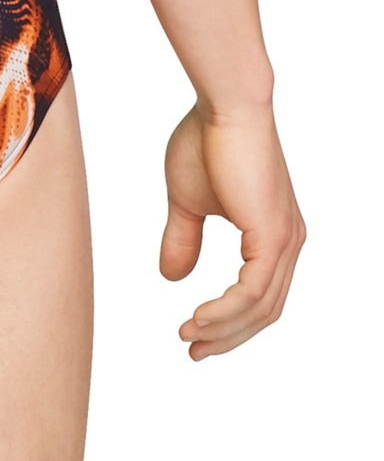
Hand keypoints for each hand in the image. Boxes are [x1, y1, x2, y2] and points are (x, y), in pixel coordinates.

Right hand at [160, 99, 305, 358]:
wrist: (223, 108)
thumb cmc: (206, 141)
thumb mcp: (187, 203)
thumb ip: (183, 240)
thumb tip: (172, 278)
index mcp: (273, 233)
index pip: (259, 295)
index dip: (228, 322)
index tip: (193, 336)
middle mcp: (288, 240)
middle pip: (264, 310)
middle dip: (227, 337)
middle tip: (193, 352)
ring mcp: (284, 239)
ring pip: (259, 307)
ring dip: (222, 328)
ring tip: (187, 336)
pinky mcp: (273, 235)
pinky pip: (251, 292)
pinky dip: (224, 312)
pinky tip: (197, 318)